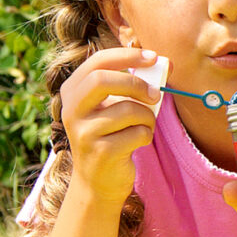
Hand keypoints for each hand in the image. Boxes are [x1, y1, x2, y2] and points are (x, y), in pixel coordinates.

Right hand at [59, 45, 163, 204]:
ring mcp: (83, 131)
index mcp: (72, 91)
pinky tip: (137, 142)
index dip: (127, 56)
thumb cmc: (111, 135)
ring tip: (144, 126)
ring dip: (148, 117)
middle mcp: (71, 109)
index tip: (152, 57)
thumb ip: (131, 84)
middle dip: (136, 84)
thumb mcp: (113, 107)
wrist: (98, 180)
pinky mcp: (101, 152)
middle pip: (103, 80)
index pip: (97, 62)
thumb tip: (164, 64)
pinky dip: (147, 135)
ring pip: (128, 110)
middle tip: (156, 95)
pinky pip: (138, 134)